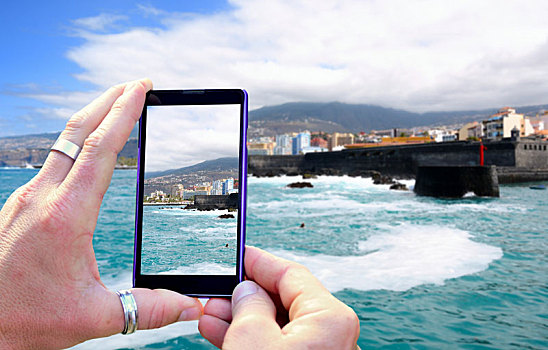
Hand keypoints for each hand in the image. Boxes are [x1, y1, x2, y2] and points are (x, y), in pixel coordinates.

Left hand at [0, 79, 202, 348]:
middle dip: (108, 100)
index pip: (100, 149)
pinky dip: (75, 143)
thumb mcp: (93, 317)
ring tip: (115, 108)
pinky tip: (86, 150)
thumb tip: (190, 306)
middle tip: (136, 84)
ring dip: (91, 119)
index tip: (141, 89)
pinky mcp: (18, 206)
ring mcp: (26, 199)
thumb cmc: (25, 321)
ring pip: (61, 143)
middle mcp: (42, 198)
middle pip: (77, 131)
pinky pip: (51, 161)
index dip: (124, 113)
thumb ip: (148, 308)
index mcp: (66, 216)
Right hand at [199, 246, 359, 348]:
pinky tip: (223, 334)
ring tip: (212, 315)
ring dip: (243, 319)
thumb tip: (247, 291)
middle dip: (246, 295)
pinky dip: (252, 339)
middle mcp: (331, 334)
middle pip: (283, 300)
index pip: (291, 274)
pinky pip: (278, 345)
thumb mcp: (252, 339)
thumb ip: (249, 305)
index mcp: (330, 318)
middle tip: (218, 292)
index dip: (260, 262)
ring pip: (278, 325)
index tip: (240, 255)